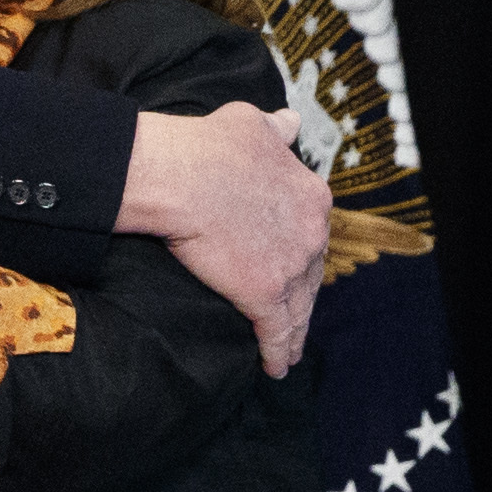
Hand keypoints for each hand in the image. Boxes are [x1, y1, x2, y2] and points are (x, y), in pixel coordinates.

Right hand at [130, 104, 325, 375]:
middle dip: (302, 293)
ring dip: (295, 331)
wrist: (179, 174)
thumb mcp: (253, 123)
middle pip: (311, 273)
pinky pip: (278, 331)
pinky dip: (278, 352)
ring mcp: (291, 266)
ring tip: (289, 351)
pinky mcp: (265, 293)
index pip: (312, 232)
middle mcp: (311, 232)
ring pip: (299, 307)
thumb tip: (290, 124)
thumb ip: (276, 128)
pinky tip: (276, 368)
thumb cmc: (208, 145)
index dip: (301, 251)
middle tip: (292, 311)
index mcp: (311, 195)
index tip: (291, 263)